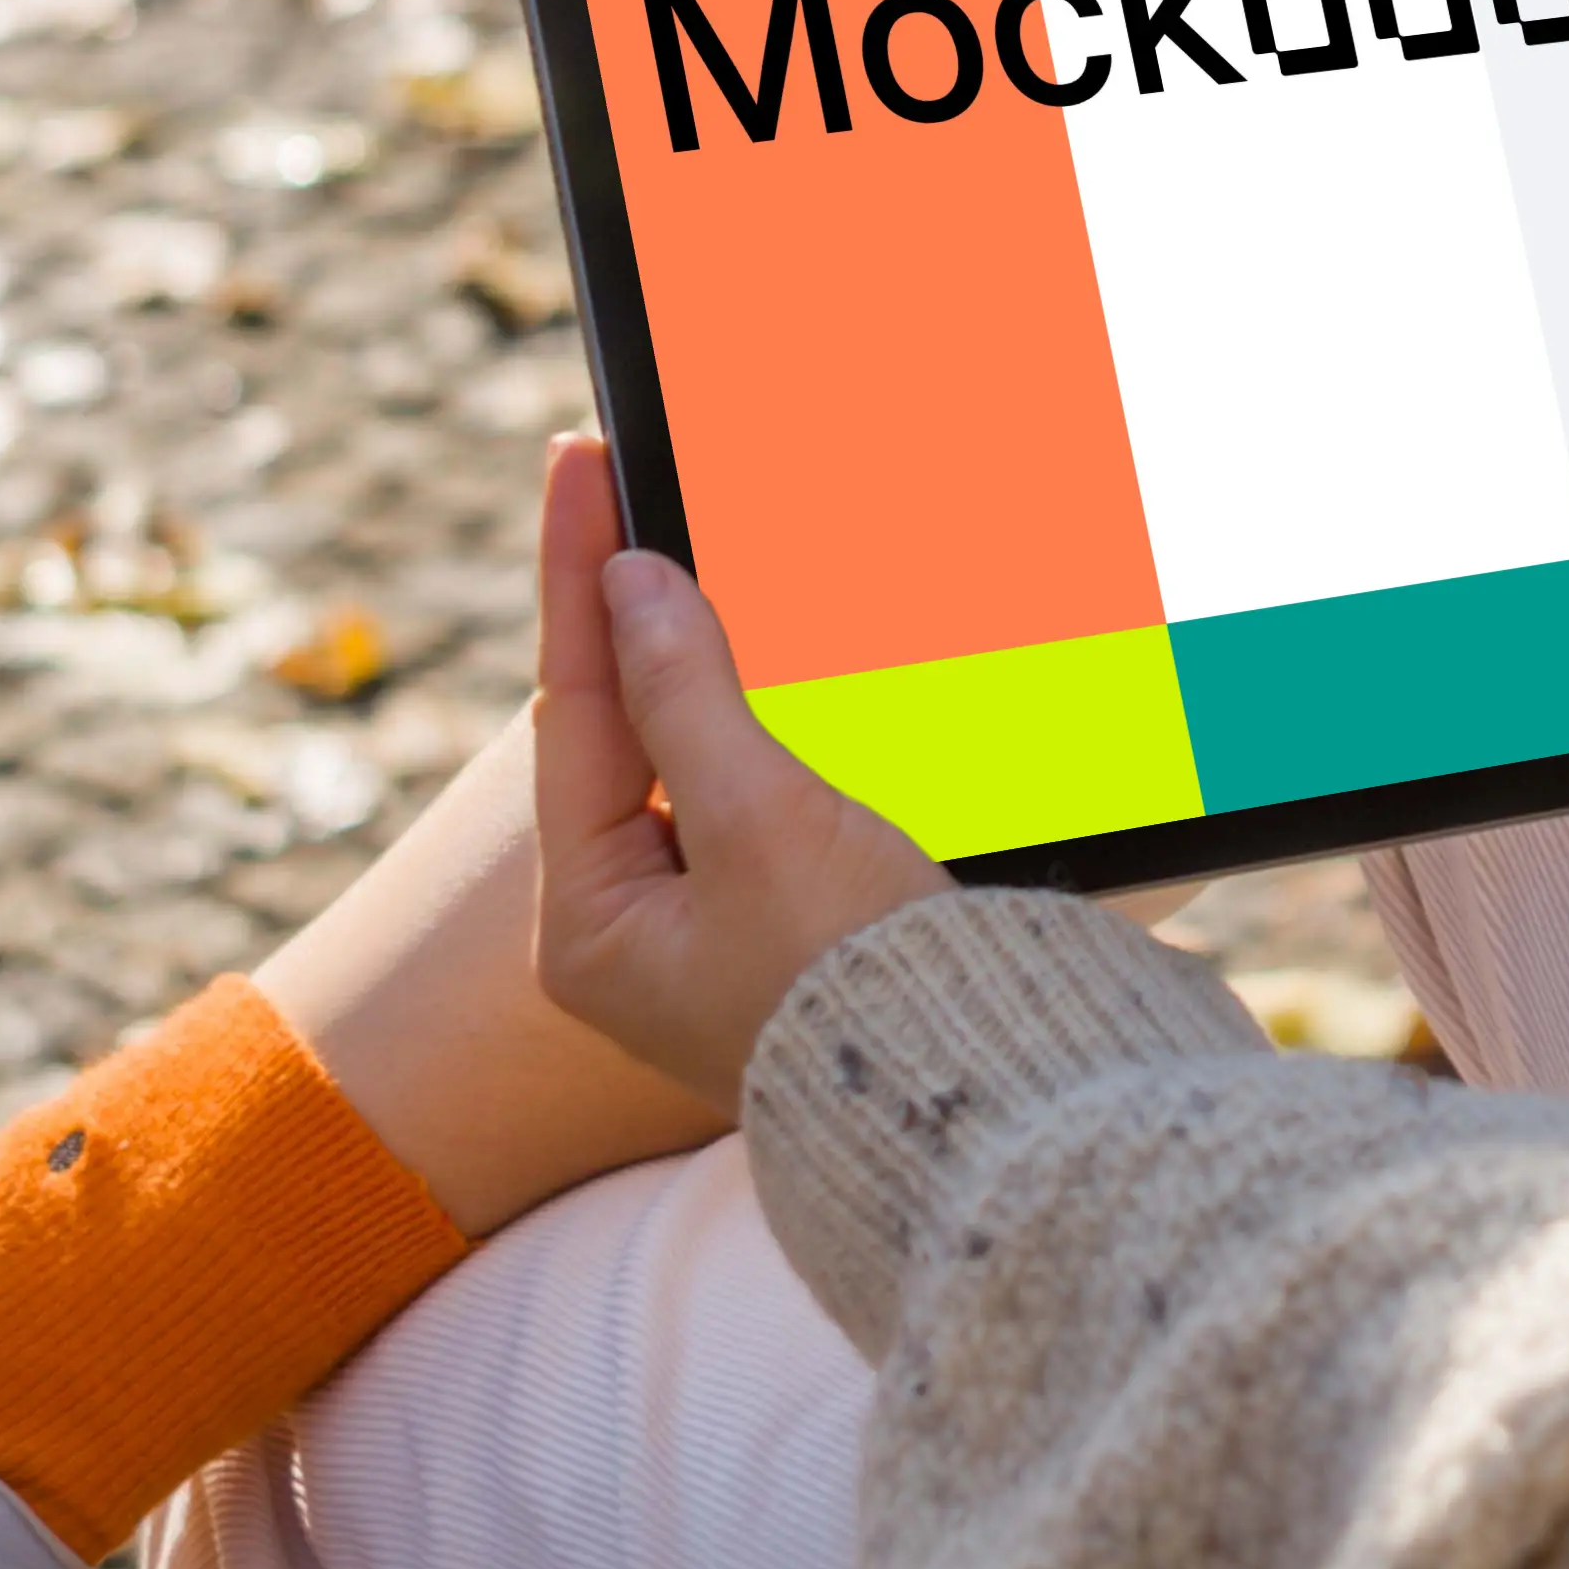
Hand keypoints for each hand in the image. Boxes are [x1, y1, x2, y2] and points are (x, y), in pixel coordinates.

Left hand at [523, 435, 952, 1104]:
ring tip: (684, 543)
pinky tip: (778, 648)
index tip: (579, 462)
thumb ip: (689, 693)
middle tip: (622, 486)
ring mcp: (722, 931)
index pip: (574, 709)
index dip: (578, 577)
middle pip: (624, 727)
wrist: (994, 1106)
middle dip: (630, 611)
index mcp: (598, 929)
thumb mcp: (762, 824)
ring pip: (694, 750)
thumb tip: (630, 582)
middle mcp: (645, 933)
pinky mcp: (802, 922)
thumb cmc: (865, 989)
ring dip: (704, 652)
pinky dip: (768, 710)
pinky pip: (761, 786)